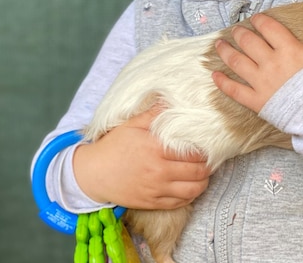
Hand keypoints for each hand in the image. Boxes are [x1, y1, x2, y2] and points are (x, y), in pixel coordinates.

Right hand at [72, 107, 210, 209]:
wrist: (93, 174)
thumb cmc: (113, 146)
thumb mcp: (131, 125)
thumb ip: (154, 114)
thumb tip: (171, 100)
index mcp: (155, 148)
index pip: (193, 151)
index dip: (205, 149)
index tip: (208, 145)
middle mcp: (159, 171)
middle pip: (198, 171)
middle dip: (208, 165)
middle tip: (209, 158)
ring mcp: (157, 189)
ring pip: (194, 189)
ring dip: (203, 181)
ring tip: (202, 172)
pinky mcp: (153, 203)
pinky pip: (181, 203)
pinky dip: (191, 195)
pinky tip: (190, 186)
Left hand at [212, 8, 302, 112]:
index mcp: (289, 49)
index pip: (268, 28)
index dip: (260, 20)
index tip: (256, 18)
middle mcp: (271, 63)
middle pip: (249, 42)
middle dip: (240, 33)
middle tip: (235, 30)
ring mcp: (262, 83)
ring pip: (237, 62)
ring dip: (225, 52)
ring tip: (219, 44)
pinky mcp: (257, 102)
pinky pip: (235, 91)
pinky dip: (222, 83)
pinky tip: (214, 76)